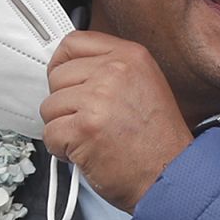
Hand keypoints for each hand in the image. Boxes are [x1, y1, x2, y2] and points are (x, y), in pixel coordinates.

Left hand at [40, 31, 192, 212]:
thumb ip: (111, 70)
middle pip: (57, 75)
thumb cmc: (159, 141)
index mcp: (130, 56)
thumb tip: (71, 68)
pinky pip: (49, 133)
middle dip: (64, 103)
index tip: (66, 82)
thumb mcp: (145, 85)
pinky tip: (86, 152)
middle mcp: (115, 71)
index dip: (63, 65)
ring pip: (50, 106)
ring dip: (63, 128)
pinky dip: (61, 149)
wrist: (170, 176)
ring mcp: (98, 98)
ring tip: (91, 138)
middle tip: (87, 121)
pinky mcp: (84, 128)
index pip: (73, 43)